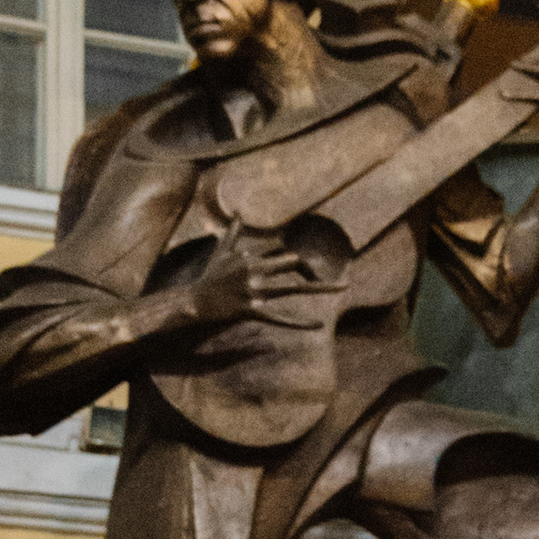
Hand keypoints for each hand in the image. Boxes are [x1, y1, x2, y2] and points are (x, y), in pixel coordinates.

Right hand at [193, 241, 342, 334]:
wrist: (193, 303)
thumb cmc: (209, 278)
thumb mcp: (221, 252)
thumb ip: (232, 233)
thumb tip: (237, 213)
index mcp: (249, 255)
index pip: (281, 250)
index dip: (295, 260)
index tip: (305, 269)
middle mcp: (253, 270)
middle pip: (291, 263)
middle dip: (310, 269)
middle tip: (325, 278)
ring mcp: (253, 291)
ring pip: (292, 288)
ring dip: (321, 287)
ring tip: (345, 287)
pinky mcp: (250, 310)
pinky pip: (279, 318)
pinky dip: (299, 323)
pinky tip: (319, 325)